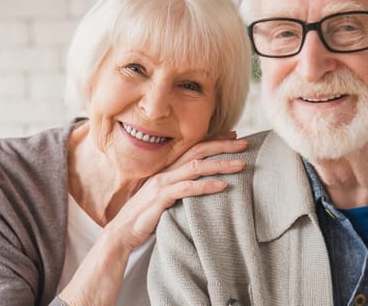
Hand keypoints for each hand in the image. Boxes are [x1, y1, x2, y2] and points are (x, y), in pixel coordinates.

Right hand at [106, 132, 247, 248]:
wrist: (122, 232)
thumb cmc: (144, 216)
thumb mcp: (164, 197)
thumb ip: (179, 188)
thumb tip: (200, 185)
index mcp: (166, 169)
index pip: (193, 148)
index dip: (214, 140)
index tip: (234, 135)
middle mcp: (165, 172)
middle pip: (198, 152)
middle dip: (223, 146)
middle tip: (245, 143)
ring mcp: (162, 183)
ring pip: (196, 167)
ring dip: (221, 164)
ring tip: (241, 164)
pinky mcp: (161, 197)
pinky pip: (187, 189)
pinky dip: (206, 186)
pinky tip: (223, 186)